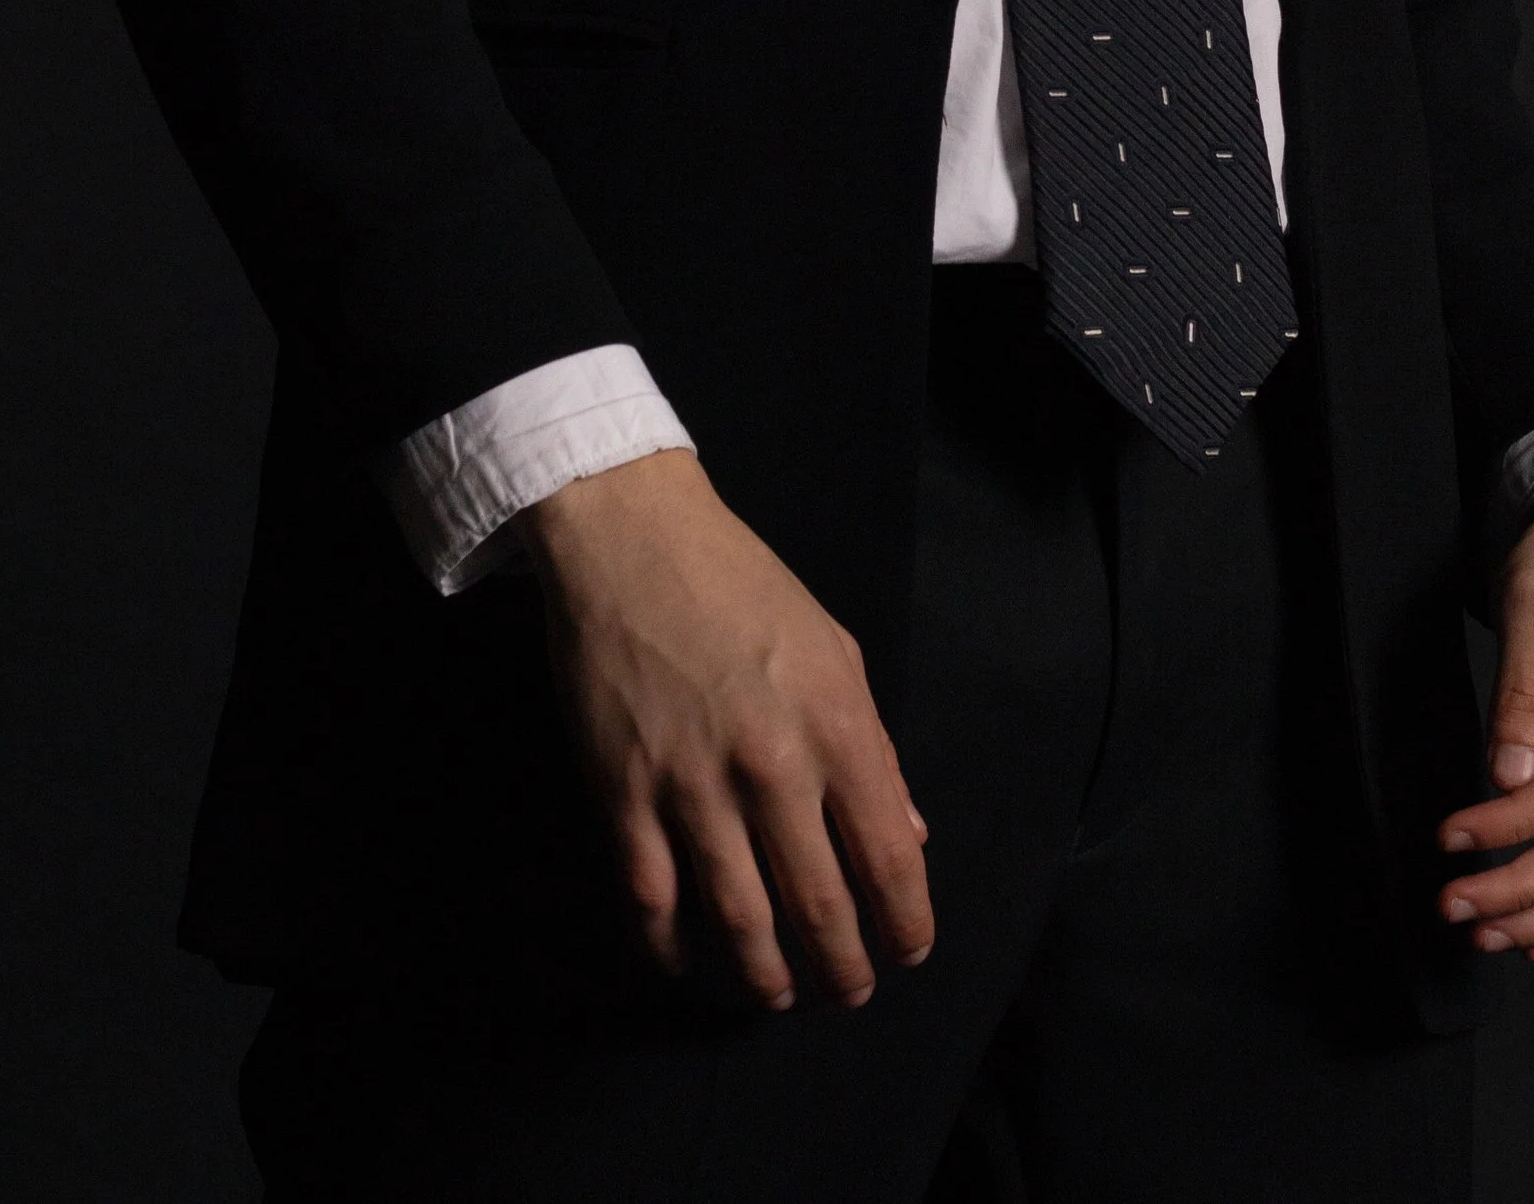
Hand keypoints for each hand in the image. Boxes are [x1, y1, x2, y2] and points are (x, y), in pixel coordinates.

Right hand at [526, 446, 935, 1011]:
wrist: (634, 538)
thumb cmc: (743, 587)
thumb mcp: (836, 650)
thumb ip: (875, 749)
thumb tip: (908, 834)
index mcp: (837, 725)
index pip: (890, 857)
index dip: (905, 922)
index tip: (907, 950)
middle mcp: (772, 766)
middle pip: (820, 907)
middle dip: (843, 969)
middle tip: (849, 992)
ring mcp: (693, 786)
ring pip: (740, 922)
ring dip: (766, 978)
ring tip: (779, 995)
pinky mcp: (624, 794)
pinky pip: (652, 901)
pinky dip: (673, 948)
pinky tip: (689, 960)